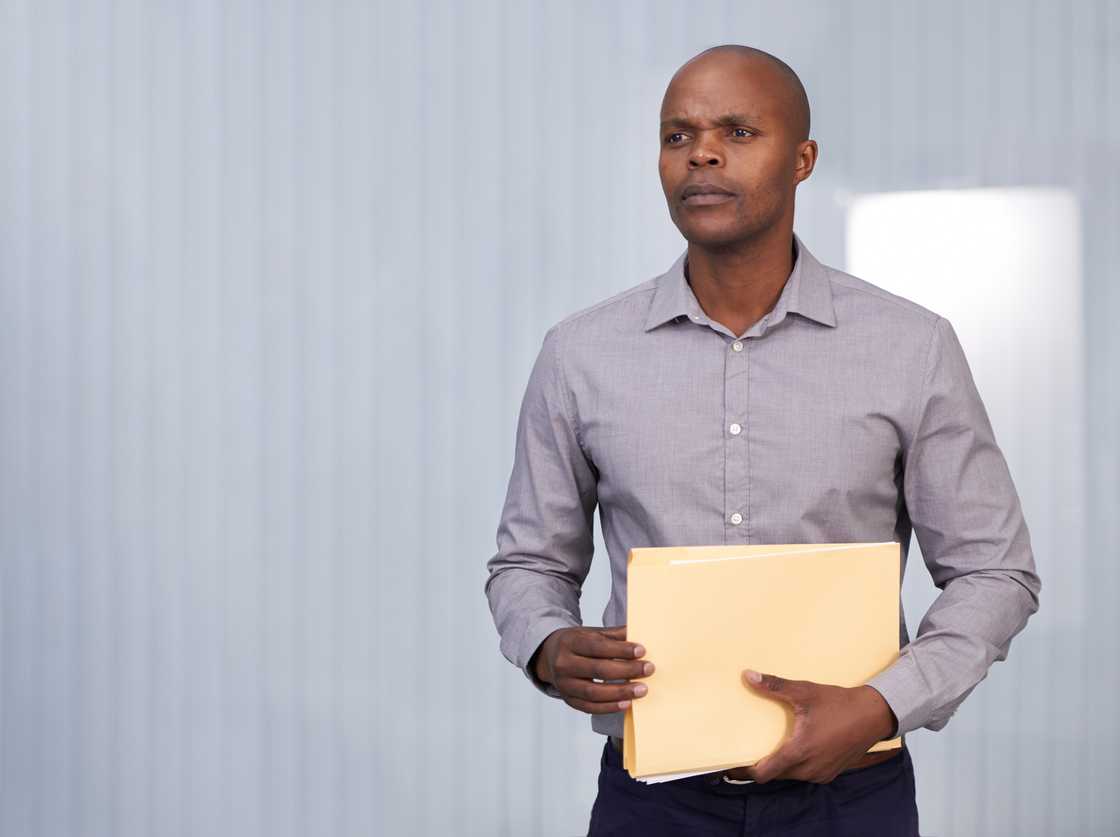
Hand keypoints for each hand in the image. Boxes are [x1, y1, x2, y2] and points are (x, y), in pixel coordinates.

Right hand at [531, 624, 654, 713]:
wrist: (549, 656)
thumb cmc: (575, 643)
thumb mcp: (590, 633)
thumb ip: (613, 635)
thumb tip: (638, 634)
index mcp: (570, 642)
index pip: (598, 647)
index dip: (621, 649)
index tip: (642, 650)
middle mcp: (564, 664)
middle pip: (598, 670)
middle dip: (627, 670)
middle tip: (648, 669)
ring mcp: (564, 684)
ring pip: (594, 692)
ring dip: (621, 692)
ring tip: (642, 689)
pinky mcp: (568, 700)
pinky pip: (590, 707)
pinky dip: (609, 707)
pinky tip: (626, 703)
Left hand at [725, 669, 896, 783]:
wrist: (874, 715)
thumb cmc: (839, 704)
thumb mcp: (804, 692)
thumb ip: (774, 686)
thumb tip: (748, 675)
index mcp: (799, 752)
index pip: (764, 773)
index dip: (745, 772)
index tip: (731, 766)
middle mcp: (809, 769)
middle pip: (775, 774)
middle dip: (761, 766)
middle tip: (745, 752)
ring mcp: (822, 773)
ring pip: (791, 775)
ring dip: (779, 765)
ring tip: (768, 748)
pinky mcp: (831, 772)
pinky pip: (806, 773)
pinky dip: (796, 765)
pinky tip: (793, 748)